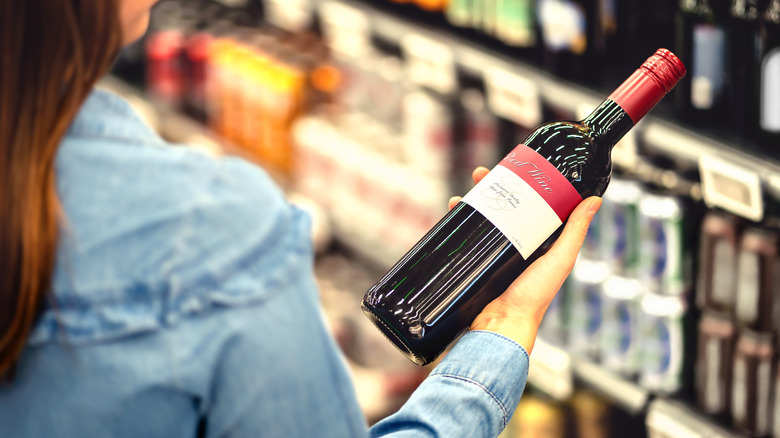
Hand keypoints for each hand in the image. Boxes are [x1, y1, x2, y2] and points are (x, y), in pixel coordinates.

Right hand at [449, 167, 601, 353]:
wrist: (501, 324)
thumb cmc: (535, 298)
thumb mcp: (560, 259)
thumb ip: (575, 231)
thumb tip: (594, 199)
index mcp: (538, 243)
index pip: (530, 204)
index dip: (521, 184)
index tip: (513, 167)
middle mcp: (516, 245)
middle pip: (501, 207)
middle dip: (489, 187)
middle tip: (480, 174)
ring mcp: (493, 254)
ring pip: (481, 219)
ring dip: (470, 202)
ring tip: (462, 194)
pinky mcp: (475, 263)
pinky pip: (466, 238)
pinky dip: (458, 223)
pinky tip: (452, 213)